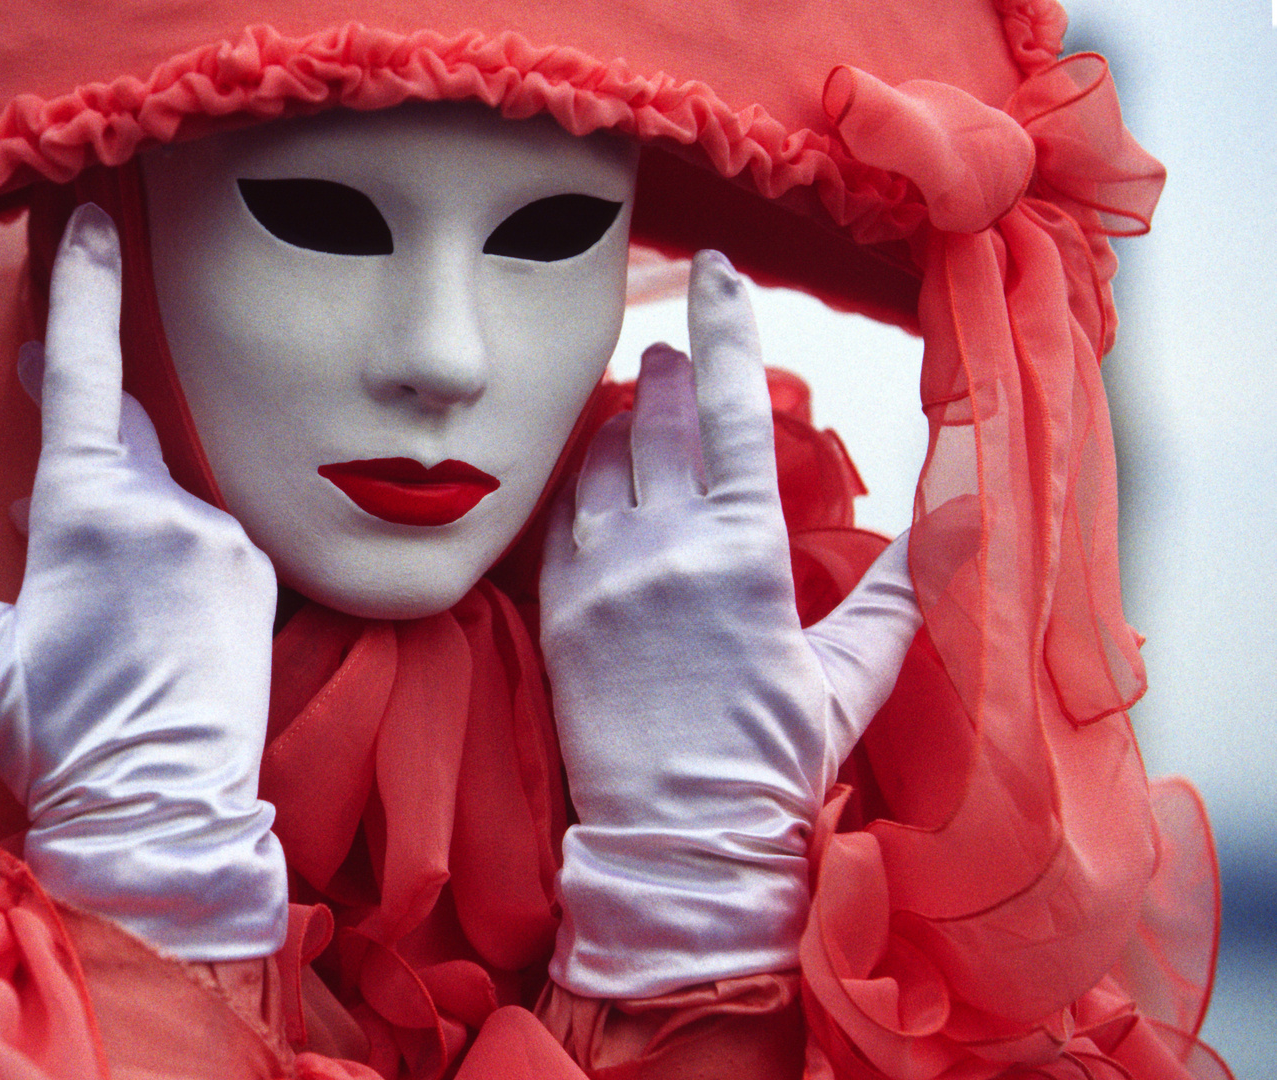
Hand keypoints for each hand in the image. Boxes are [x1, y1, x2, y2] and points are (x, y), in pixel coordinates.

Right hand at [0, 204, 287, 960]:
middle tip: (32, 406)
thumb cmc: (56, 742)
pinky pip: (203, 532)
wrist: (168, 821)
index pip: (81, 375)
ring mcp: (225, 543)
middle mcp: (171, 511)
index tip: (93, 220)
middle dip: (78, 412)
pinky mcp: (260, 577)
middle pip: (117, 429)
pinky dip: (166, 545)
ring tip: (84, 575)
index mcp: (91, 516)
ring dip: (120, 506)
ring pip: (160, 490)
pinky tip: (141, 607)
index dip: (83, 289)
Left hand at [539, 251, 920, 996]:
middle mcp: (663, 548)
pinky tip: (592, 473)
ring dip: (623, 421)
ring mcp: (600, 577)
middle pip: (659, 420)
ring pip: (601, 462)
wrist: (677, 842)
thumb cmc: (776, 762)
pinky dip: (579, 482)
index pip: (730, 408)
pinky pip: (558, 518)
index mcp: (743, 553)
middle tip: (676, 345)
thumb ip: (903, 589)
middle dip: (671, 369)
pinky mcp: (557, 612)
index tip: (715, 271)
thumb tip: (962, 519)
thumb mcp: (855, 675)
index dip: (726, 328)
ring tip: (638, 399)